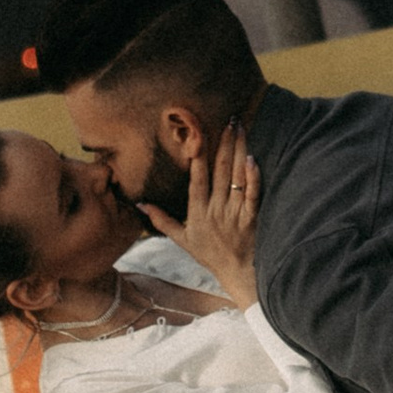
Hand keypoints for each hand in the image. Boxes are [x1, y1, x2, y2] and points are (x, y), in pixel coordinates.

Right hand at [148, 126, 260, 306]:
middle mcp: (215, 210)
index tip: (199, 135)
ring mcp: (234, 214)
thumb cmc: (210, 255)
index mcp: (198, 212)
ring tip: (241, 129)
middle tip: (230, 120)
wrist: (237, 273)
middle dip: (224, 143)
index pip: (197, 179)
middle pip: (219, 171)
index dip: (198, 157)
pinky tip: (252, 160)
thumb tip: (141, 204)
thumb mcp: (182, 239)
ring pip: (236, 178)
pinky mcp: (251, 219)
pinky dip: (252, 177)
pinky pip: (252, 195)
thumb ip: (162, 220)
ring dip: (239, 151)